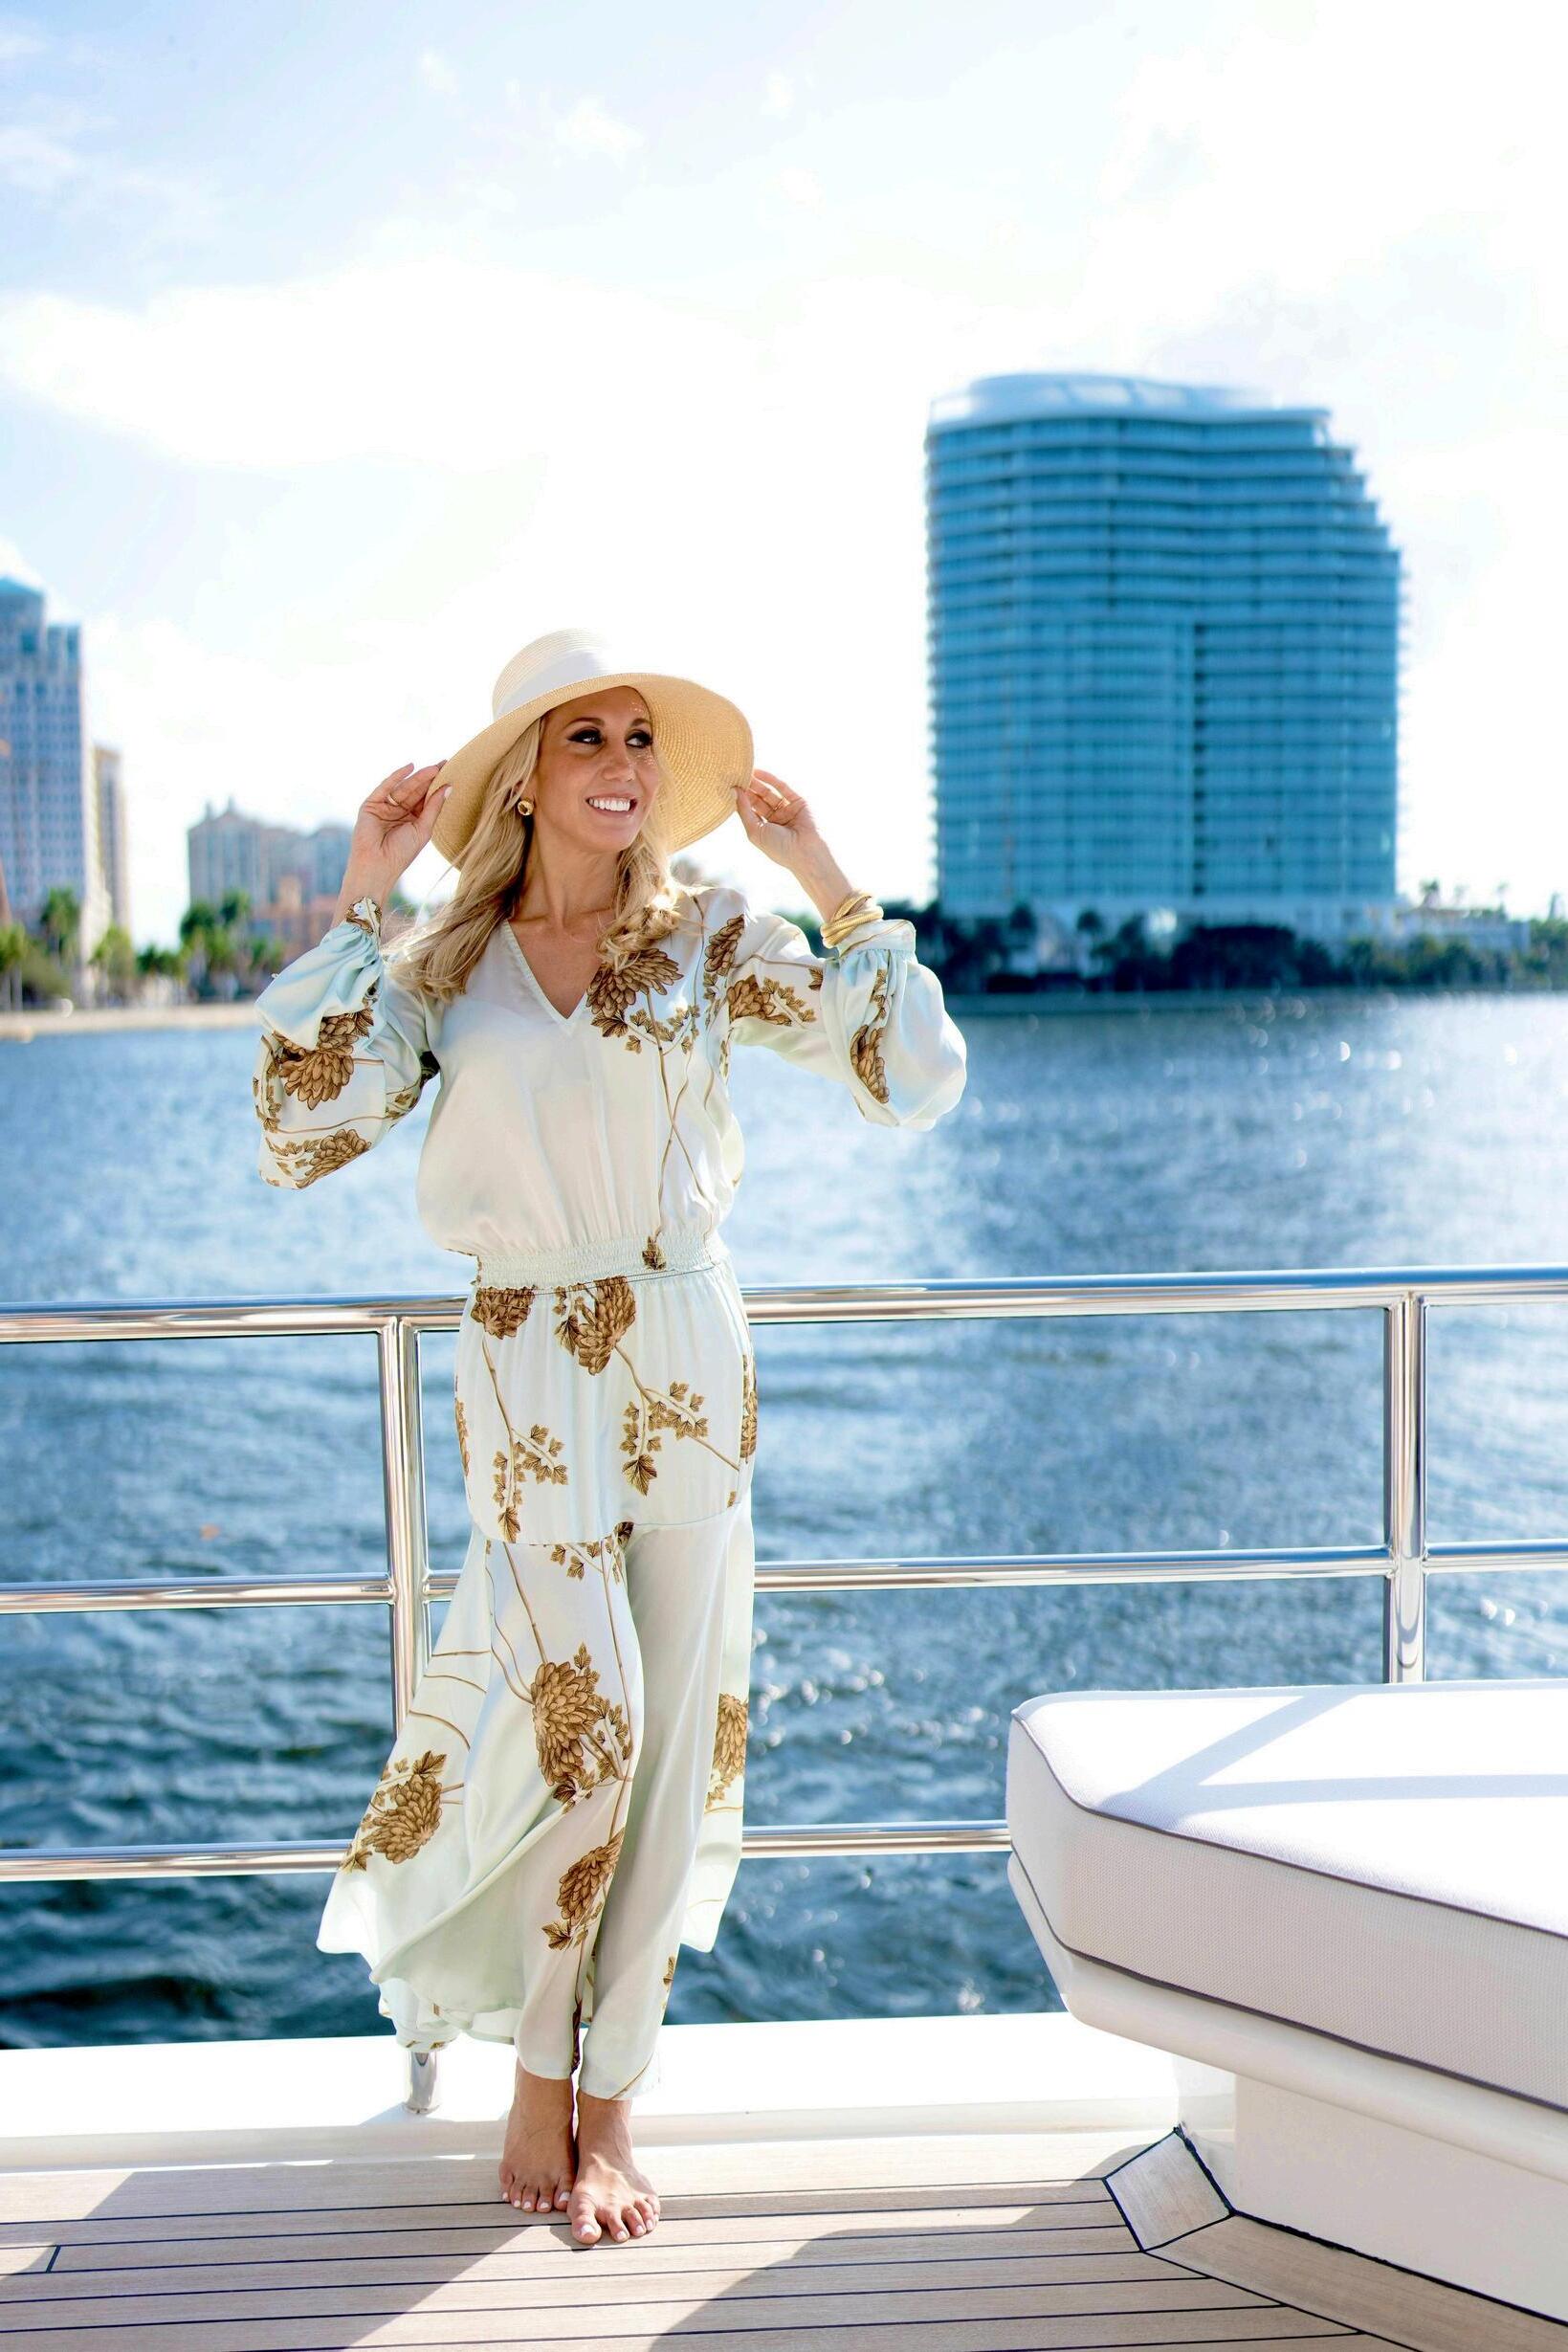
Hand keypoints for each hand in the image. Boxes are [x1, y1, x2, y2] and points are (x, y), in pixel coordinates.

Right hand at [343, 761, 450, 895]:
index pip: (426, 799)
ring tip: (434, 768)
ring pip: (404, 788)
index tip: (451, 772)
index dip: (437, 787)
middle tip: (445, 764)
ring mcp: (385, 807)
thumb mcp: (423, 829)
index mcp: (412, 820)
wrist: (377, 865)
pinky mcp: (371, 804)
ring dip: (418, 778)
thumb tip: (449, 787)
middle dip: (429, 778)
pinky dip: (397, 777)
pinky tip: (410, 768)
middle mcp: (398, 812)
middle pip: (416, 791)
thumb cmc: (401, 853)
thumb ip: (434, 807)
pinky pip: (386, 787)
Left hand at [734, 770, 824, 873]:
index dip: (740, 800)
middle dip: (748, 789)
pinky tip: (758, 772)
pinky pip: (782, 788)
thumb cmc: (779, 847)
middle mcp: (776, 819)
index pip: (750, 811)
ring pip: (769, 793)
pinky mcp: (798, 802)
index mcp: (765, 829)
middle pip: (758, 800)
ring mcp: (787, 810)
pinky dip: (771, 779)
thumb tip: (734, 792)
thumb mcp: (755, 831)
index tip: (729, 788)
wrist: (805, 852)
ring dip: (757, 783)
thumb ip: (744, 811)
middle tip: (735, 777)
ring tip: (744, 772)